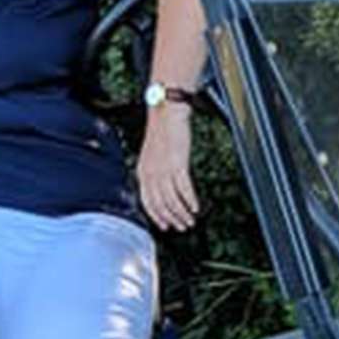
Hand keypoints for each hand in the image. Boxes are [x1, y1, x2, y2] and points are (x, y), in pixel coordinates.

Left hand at [137, 101, 198, 232]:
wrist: (168, 111)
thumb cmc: (163, 131)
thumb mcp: (153, 155)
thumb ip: (155, 172)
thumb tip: (163, 189)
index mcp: (142, 172)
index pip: (147, 202)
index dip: (157, 217)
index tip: (166, 226)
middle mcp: (151, 172)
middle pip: (160, 205)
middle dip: (172, 219)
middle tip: (183, 227)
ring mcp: (163, 169)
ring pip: (172, 200)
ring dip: (182, 213)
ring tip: (191, 220)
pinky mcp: (177, 163)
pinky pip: (184, 188)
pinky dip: (190, 201)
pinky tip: (196, 207)